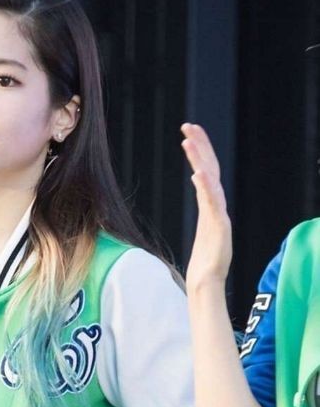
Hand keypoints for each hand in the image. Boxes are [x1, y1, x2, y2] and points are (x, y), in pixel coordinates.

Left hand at [180, 123, 231, 289]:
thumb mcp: (203, 223)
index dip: (199, 150)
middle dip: (200, 146)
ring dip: (200, 160)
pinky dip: (206, 188)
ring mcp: (218, 215)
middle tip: (188, 126)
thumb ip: (204, 203)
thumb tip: (199, 182)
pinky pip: (212, 204)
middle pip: (210, 168)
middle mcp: (216, 205)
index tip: (189, 132)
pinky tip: (197, 175)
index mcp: (210, 204)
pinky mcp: (218, 228)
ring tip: (189, 142)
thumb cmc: (204, 258)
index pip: (206, 170)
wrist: (207, 281)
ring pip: (210, 181)